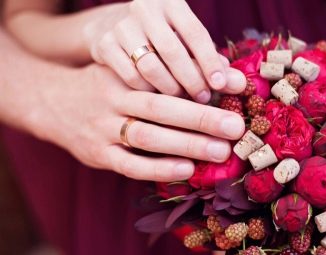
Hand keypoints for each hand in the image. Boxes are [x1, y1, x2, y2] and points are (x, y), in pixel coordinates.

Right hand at [31, 64, 244, 180]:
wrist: (52, 101)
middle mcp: (113, 100)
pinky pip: (129, 164)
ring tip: (220, 152)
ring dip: (186, 145)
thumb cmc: (104, 86)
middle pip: (161, 109)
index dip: (199, 90)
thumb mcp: (127, 72)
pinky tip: (186, 169)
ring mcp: (103, 129)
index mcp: (125, 76)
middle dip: (201, 119)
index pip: (166, 81)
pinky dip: (158, 168)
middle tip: (235, 128)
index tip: (233, 97)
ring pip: (147, 137)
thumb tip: (218, 78)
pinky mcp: (97, 154)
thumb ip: (164, 75)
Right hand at [83, 0, 244, 102]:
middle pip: (173, 51)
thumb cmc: (162, 37)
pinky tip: (158, 98)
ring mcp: (121, 26)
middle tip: (204, 99)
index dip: (209, 60)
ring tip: (184, 102)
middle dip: (191, 79)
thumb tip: (240, 84)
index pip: (195, 32)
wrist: (112, 26)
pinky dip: (147, 91)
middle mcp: (144, 9)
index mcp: (171, 2)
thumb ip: (212, 60)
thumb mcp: (186, 40)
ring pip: (150, 66)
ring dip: (170, 89)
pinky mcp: (104, 44)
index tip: (220, 84)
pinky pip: (130, 76)